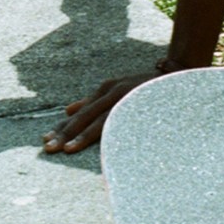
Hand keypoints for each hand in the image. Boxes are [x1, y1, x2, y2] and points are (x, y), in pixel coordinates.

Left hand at [43, 72, 157, 152]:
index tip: (45, 138)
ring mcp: (125, 98)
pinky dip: (107, 134)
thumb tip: (67, 109)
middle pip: (83, 116)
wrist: (179, 74)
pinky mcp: (138, 105)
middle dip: (64, 133)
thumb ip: (92, 101)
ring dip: (81, 135)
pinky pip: (119, 122)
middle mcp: (112, 92)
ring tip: (66, 149)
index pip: (79, 112)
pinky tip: (99, 144)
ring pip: (99, 121)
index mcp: (105, 90)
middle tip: (47, 147)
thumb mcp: (116, 90)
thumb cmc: (146, 86)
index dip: (62, 126)